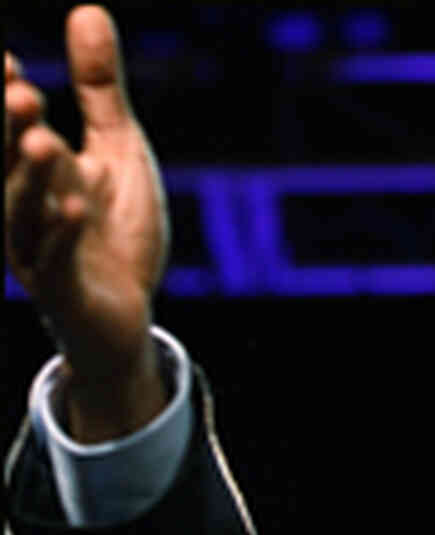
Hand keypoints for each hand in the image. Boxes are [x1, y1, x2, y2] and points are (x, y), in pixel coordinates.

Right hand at [6, 5, 169, 440]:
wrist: (127, 309)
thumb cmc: (116, 229)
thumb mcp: (117, 149)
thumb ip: (99, 90)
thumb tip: (88, 9)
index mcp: (36, 168)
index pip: (10, 126)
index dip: (3, 96)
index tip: (7, 59)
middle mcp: (27, 207)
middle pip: (5, 165)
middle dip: (7, 129)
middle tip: (20, 91)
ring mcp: (41, 251)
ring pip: (22, 214)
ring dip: (28, 179)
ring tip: (41, 140)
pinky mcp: (65, 290)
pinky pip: (57, 264)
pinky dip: (64, 236)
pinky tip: (75, 209)